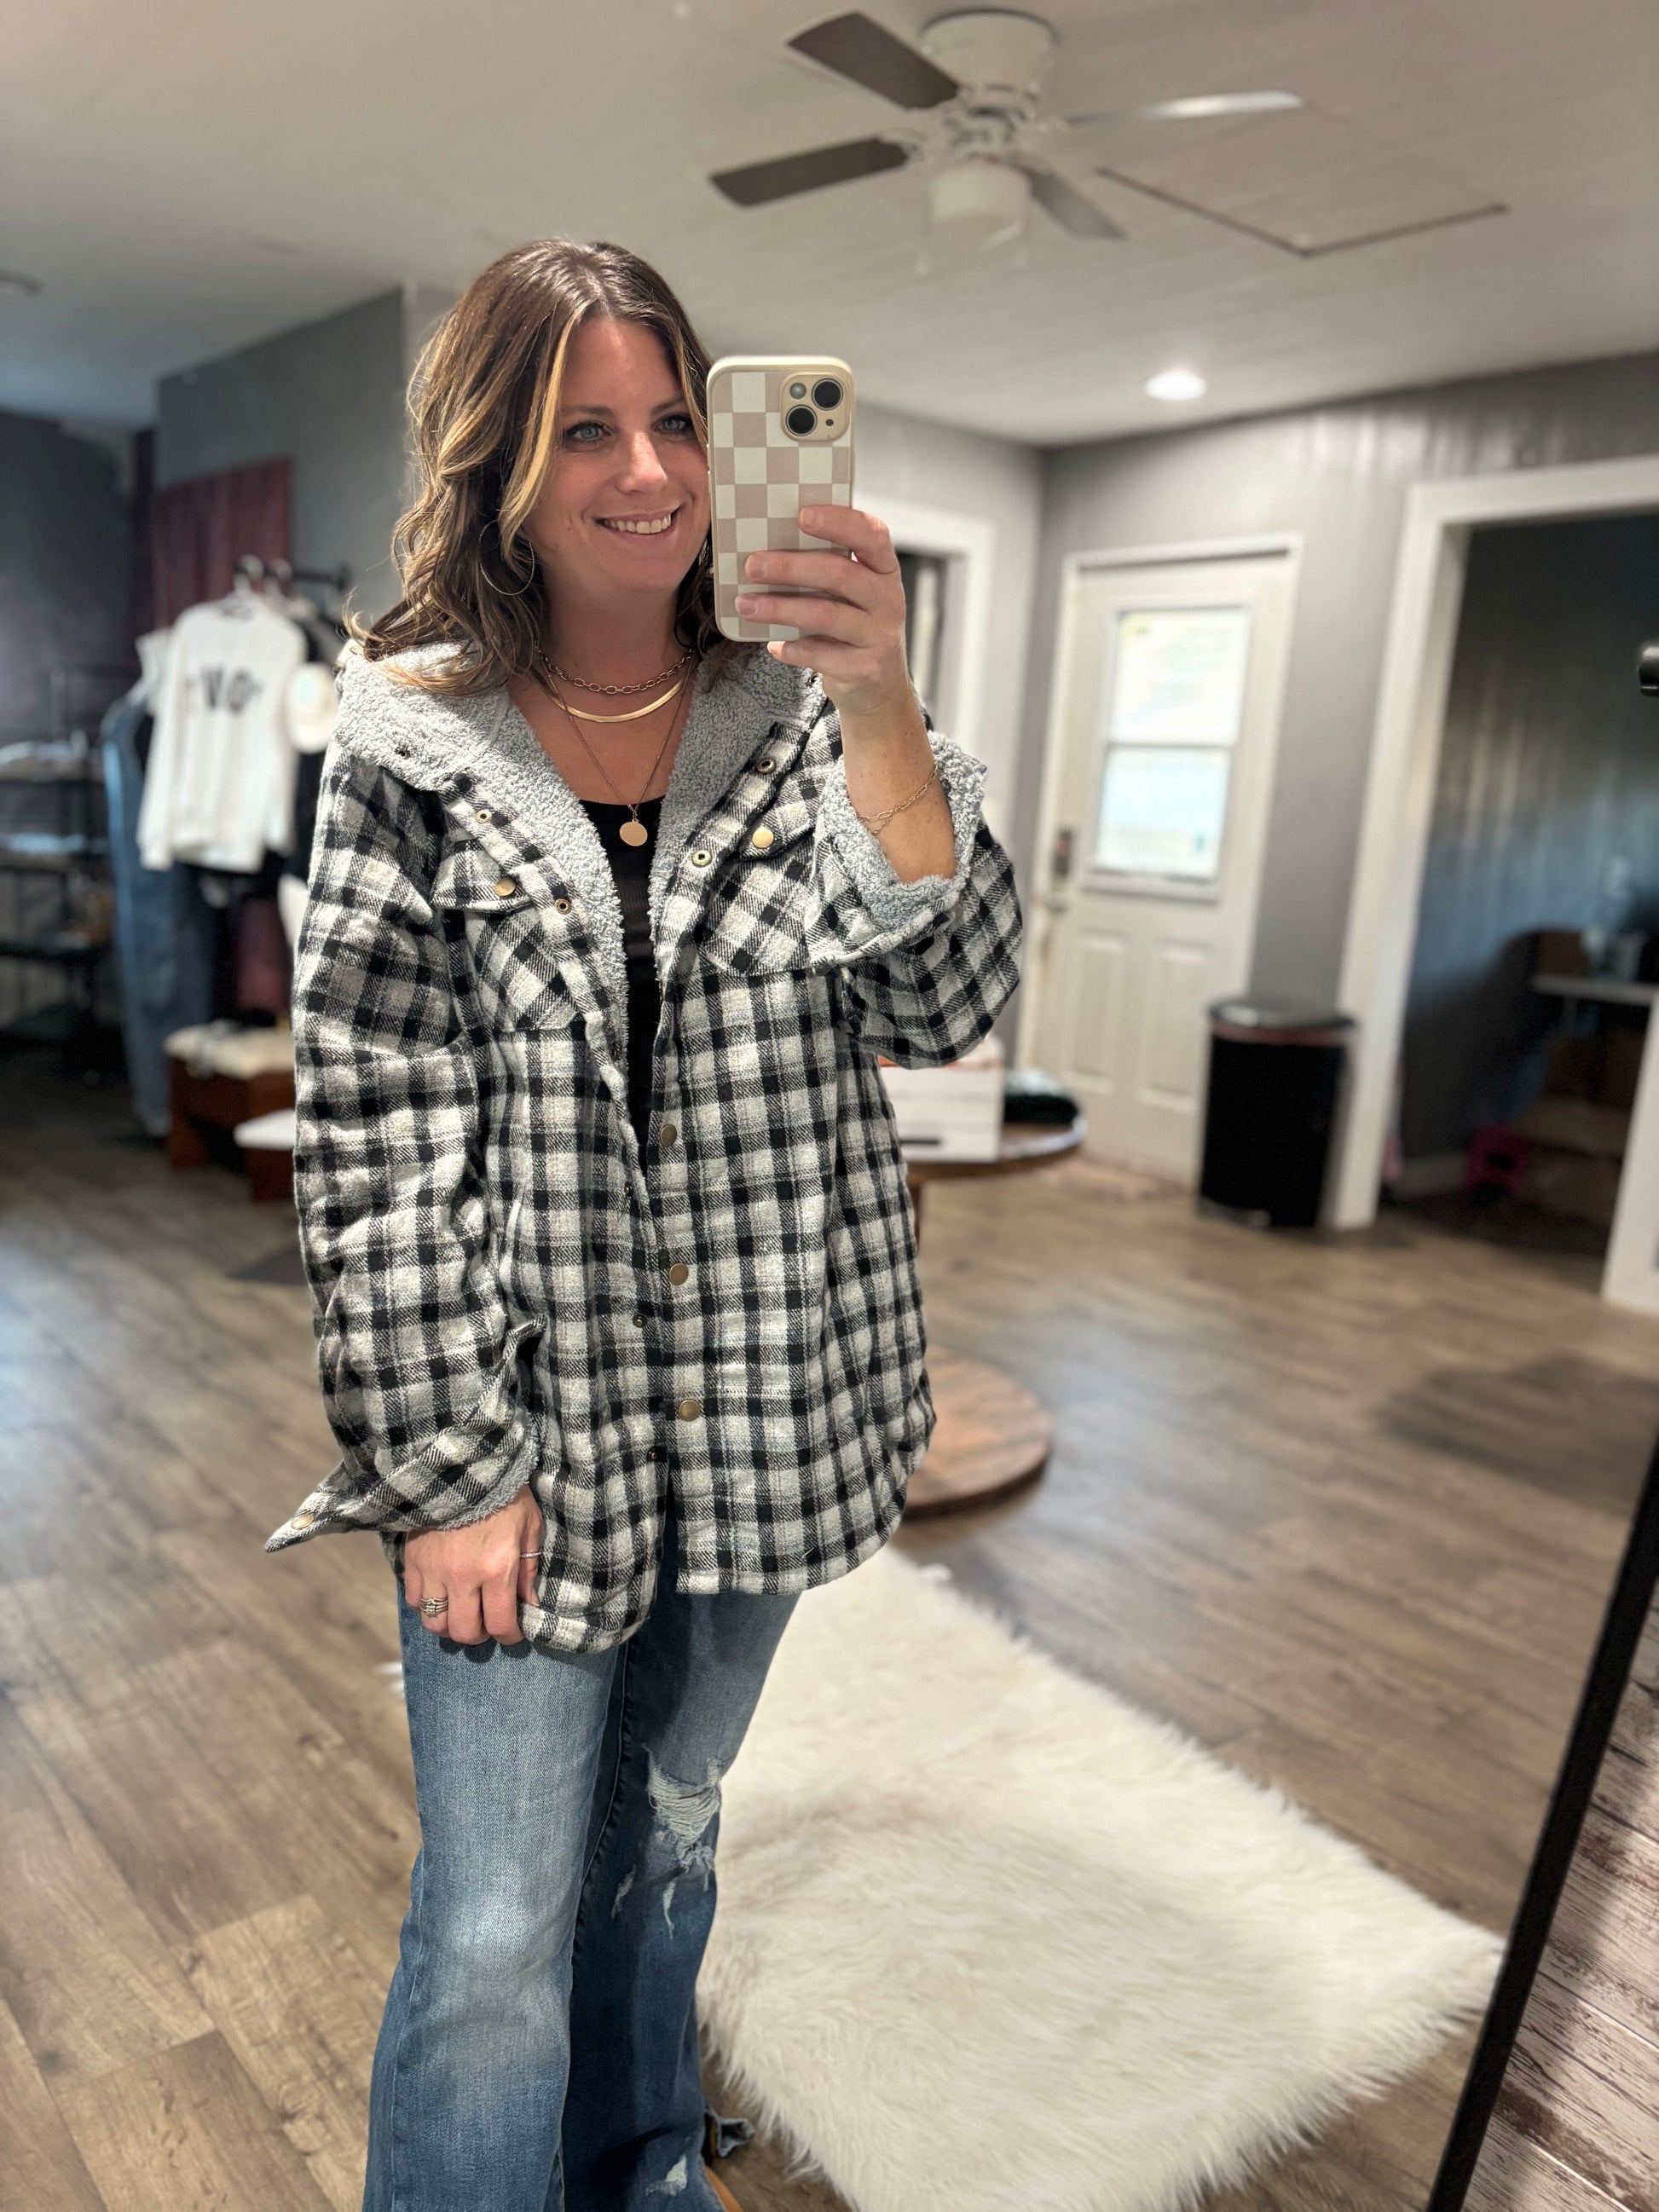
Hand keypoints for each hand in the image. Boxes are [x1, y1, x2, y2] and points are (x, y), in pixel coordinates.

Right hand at [403, 1484, 541, 1644]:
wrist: (463, 1465)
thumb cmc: (504, 1494)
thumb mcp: (529, 1526)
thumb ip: (529, 1569)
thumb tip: (529, 1604)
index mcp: (497, 1569)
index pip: (500, 1624)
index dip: (509, 1636)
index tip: (513, 1632)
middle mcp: (463, 1577)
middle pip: (463, 1632)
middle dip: (478, 1635)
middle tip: (485, 1623)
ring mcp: (434, 1571)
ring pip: (434, 1622)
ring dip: (449, 1624)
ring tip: (460, 1612)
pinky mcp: (412, 1561)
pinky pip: (413, 1600)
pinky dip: (427, 1604)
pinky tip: (440, 1593)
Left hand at [735, 505, 916, 728]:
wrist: (878, 686)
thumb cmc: (853, 626)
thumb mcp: (852, 593)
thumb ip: (827, 569)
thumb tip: (766, 549)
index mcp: (885, 570)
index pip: (873, 535)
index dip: (839, 521)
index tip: (801, 515)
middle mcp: (888, 600)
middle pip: (840, 574)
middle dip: (791, 567)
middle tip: (753, 565)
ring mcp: (879, 636)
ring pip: (825, 615)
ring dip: (780, 608)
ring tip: (746, 604)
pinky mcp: (864, 669)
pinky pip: (820, 655)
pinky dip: (792, 649)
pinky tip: (773, 645)